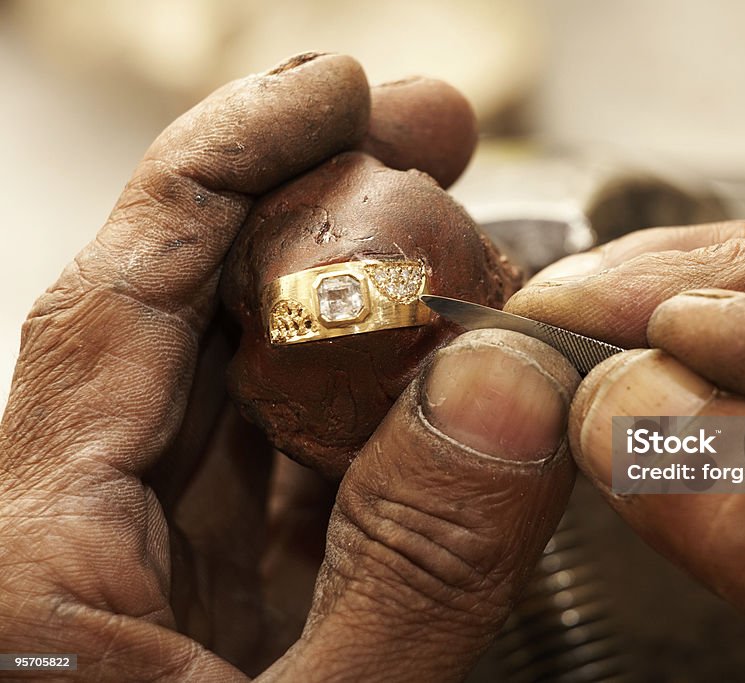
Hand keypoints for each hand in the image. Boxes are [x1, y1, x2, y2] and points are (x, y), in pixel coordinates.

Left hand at [0, 54, 578, 680]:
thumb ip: (415, 569)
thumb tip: (511, 386)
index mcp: (39, 572)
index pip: (122, 298)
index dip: (228, 162)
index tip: (334, 90)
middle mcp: (68, 546)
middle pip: (187, 321)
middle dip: (316, 217)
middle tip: (428, 145)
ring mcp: (132, 572)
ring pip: (242, 390)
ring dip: (355, 319)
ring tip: (455, 258)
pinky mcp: (192, 604)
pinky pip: (275, 470)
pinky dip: (361, 417)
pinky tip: (432, 390)